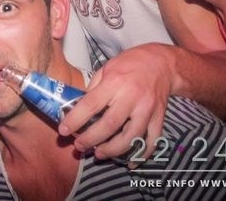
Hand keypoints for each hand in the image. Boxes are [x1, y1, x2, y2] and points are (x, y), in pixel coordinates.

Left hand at [58, 43, 172, 162]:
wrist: (162, 63)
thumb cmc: (130, 64)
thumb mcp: (107, 68)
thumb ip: (94, 88)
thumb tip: (80, 107)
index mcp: (114, 82)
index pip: (90, 105)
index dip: (75, 120)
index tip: (64, 130)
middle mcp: (131, 97)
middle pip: (109, 125)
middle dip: (91, 139)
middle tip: (79, 146)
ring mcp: (147, 109)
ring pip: (130, 137)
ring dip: (113, 150)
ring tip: (99, 154)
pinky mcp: (159, 117)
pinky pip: (152, 140)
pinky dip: (142, 154)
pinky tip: (130, 162)